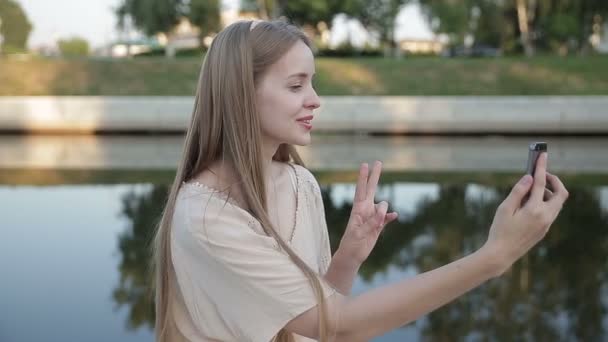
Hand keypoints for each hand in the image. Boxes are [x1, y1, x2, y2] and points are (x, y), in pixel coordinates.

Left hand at [337, 161, 398, 265]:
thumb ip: (372, 222)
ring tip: (375, 225)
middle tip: (378, 161)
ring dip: (383, 212)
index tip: (365, 164)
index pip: (361, 189)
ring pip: (382, 206)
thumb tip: (384, 211)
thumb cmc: (352, 244)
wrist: (352, 256)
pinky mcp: (378, 226)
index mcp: (358, 210)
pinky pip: (386, 218)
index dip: (363, 177)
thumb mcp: (360, 233)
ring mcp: (372, 217)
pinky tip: (394, 215)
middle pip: (371, 189)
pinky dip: (390, 216)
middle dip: (375, 176)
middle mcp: (365, 210)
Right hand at [483, 152, 568, 275]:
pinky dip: (546, 201)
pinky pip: (552, 211)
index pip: (540, 183)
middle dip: (554, 180)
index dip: (541, 167)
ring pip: (557, 203)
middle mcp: (545, 216)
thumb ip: (518, 191)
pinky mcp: (544, 229)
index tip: (542, 155)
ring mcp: (547, 224)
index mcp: (534, 209)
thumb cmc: (500, 230)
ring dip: (549, 191)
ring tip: (532, 188)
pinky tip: (530, 202)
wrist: (502, 254)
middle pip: (560, 193)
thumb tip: (529, 177)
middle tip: (542, 174)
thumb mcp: (505, 208)